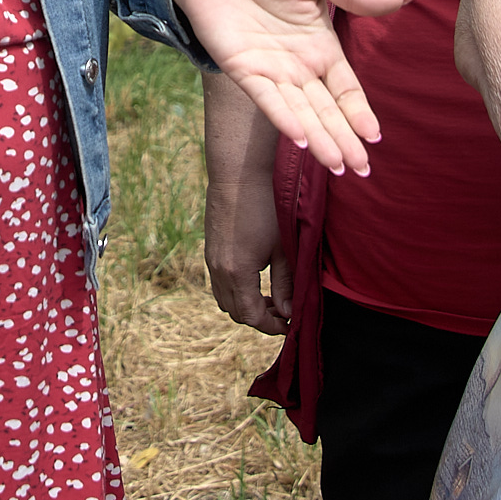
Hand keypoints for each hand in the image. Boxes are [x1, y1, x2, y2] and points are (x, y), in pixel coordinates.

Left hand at [167, 0, 405, 177]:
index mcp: (321, 48)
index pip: (346, 89)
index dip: (360, 113)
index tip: (375, 137)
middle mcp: (299, 67)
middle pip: (327, 111)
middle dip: (345, 139)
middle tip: (362, 169)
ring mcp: (272, 72)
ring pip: (300, 113)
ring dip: (318, 139)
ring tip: (337, 165)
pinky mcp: (244, 70)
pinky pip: (267, 100)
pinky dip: (283, 119)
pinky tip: (301, 139)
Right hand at [203, 117, 290, 334]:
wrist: (239, 173)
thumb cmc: (267, 207)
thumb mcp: (283, 248)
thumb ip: (285, 284)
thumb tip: (288, 312)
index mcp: (237, 273)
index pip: (250, 316)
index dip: (271, 326)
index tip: (290, 325)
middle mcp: (218, 270)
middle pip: (235, 311)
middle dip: (259, 318)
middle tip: (283, 313)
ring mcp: (211, 258)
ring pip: (224, 297)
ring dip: (245, 304)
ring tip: (270, 297)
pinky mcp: (210, 246)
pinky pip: (219, 281)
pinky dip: (236, 289)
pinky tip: (255, 276)